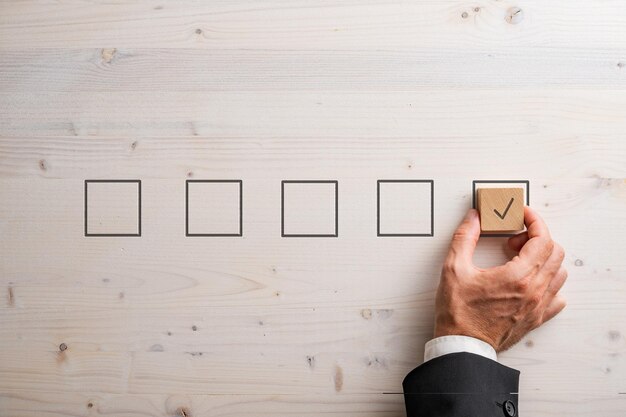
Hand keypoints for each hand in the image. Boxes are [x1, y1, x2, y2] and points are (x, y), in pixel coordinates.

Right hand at [434, 207, 566, 351]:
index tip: (523, 214)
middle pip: (555, 253)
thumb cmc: (458, 313)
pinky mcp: (536, 319)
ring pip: (559, 273)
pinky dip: (549, 283)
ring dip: (544, 259)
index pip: (543, 239)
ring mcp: (538, 307)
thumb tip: (474, 218)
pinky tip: (530, 282)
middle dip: (536, 238)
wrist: (462, 346)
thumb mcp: (454, 269)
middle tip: (513, 239)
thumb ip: (465, 237)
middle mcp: (534, 291)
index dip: (535, 221)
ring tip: (519, 259)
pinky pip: (557, 298)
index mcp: (519, 276)